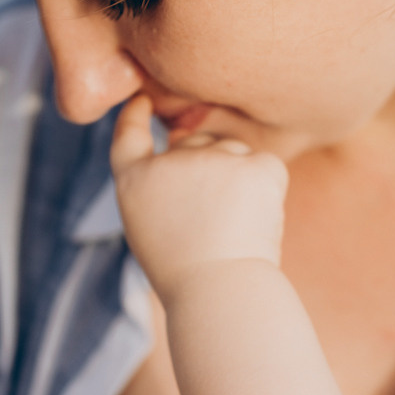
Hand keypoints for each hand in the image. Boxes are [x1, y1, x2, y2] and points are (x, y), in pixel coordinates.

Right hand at [110, 94, 287, 300]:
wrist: (219, 292)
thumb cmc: (184, 271)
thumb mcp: (150, 226)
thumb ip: (160, 185)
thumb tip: (187, 146)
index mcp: (135, 180)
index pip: (128, 136)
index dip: (134, 116)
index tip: (143, 102)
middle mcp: (173, 160)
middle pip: (197, 144)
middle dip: (207, 166)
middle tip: (212, 220)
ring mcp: (216, 158)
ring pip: (233, 152)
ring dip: (237, 178)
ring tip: (233, 225)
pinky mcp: (258, 165)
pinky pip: (264, 165)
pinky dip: (265, 188)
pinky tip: (256, 219)